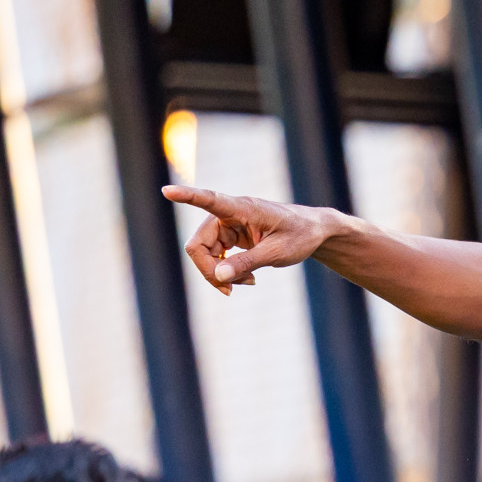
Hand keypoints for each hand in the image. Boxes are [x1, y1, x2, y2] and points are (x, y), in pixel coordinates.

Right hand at [163, 185, 341, 295]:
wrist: (314, 232)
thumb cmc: (300, 236)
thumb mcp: (277, 253)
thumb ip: (247, 263)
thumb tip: (218, 276)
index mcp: (242, 208)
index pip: (209, 200)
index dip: (187, 197)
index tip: (167, 190)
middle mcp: (229, 213)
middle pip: (199, 244)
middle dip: (209, 270)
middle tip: (230, 290)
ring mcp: (228, 224)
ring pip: (205, 253)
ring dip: (219, 273)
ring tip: (245, 284)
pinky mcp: (230, 235)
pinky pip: (215, 256)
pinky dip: (226, 271)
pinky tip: (245, 280)